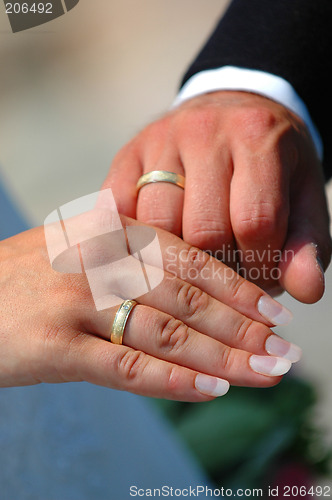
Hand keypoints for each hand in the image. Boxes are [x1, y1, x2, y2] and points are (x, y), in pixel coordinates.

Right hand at [0, 213, 299, 400]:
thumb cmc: (29, 276)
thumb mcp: (81, 248)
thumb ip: (129, 257)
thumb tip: (195, 287)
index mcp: (108, 232)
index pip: (189, 260)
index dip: (236, 288)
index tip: (274, 314)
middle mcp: (97, 261)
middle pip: (187, 298)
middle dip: (242, 328)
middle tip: (283, 352)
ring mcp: (74, 302)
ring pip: (165, 332)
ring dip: (222, 358)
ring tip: (264, 374)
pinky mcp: (52, 346)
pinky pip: (125, 366)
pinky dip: (172, 380)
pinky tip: (211, 390)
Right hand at [104, 91, 331, 302]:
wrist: (230, 111)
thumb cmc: (271, 164)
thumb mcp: (303, 198)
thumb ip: (308, 244)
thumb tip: (305, 292)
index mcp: (256, 137)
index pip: (256, 222)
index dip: (261, 265)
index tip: (264, 273)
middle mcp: (203, 132)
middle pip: (203, 230)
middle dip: (219, 268)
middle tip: (229, 271)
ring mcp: (158, 142)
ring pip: (156, 227)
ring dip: (177, 261)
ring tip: (196, 261)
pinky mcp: (127, 156)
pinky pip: (119, 213)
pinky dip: (135, 241)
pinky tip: (156, 249)